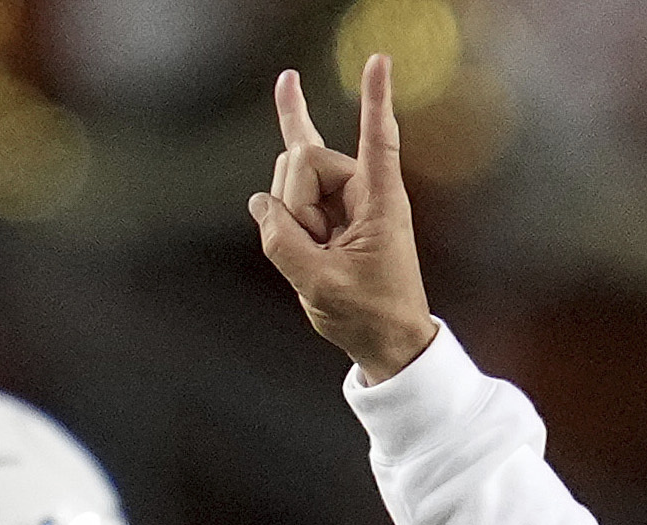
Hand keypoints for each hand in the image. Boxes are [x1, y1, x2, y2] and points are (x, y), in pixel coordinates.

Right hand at [250, 55, 438, 382]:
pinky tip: (294, 128)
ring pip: (289, 177)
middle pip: (304, 159)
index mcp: (380, 202)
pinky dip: (285, 209)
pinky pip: (288, 190)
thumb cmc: (369, 316)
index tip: (379, 59)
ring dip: (291, 216)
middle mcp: (361, 190)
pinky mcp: (325, 212)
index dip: (374, 100)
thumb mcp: (319, 284)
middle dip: (296, 200)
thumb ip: (281, 240)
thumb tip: (259, 203)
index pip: (377, 141)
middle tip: (320, 248)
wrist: (387, 343)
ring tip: (319, 253)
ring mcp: (341, 198)